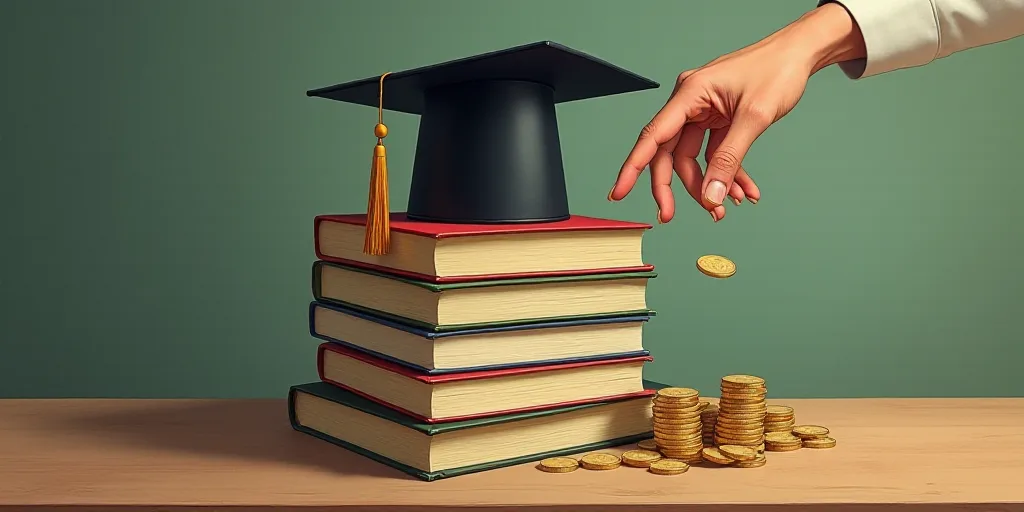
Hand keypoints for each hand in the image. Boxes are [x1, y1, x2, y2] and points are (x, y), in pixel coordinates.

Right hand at [610, 2, 865, 222]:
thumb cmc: (777, 71)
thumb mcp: (754, 118)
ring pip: (692, 158)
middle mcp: (690, 102)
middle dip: (676, 187)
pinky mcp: (717, 119)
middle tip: (670, 216)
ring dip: (709, 184)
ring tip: (726, 206)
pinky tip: (741, 190)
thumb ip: (729, 159)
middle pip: (669, 153)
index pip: (653, 137)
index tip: (618, 192)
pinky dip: (726, 173)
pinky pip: (712, 153)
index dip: (632, 168)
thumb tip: (710, 196)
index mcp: (690, 93)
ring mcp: (703, 111)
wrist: (800, 54)